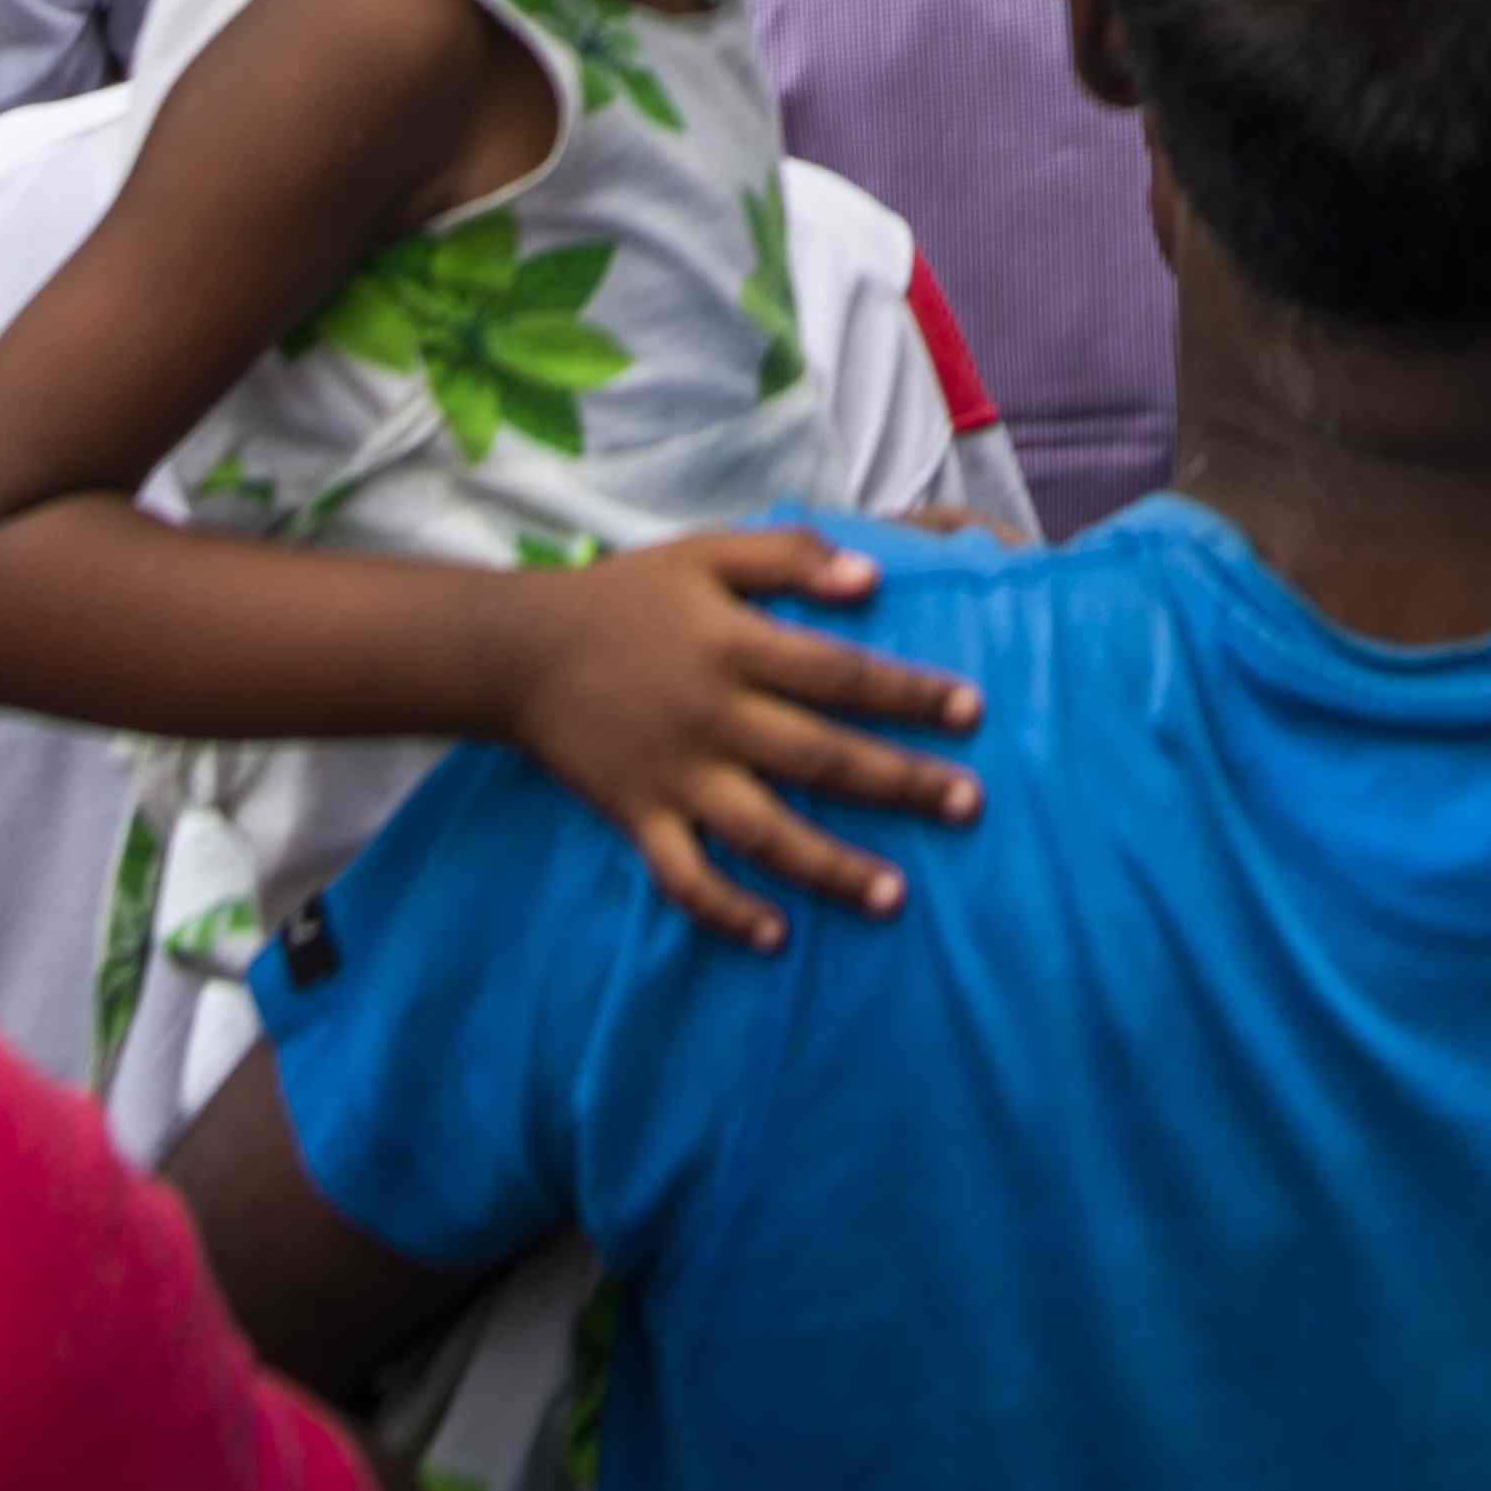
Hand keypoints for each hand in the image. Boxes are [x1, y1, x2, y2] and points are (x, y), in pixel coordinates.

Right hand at [500, 523, 989, 947]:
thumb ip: (789, 557)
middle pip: (820, 757)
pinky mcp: (639, 818)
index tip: (972, 713)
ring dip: (831, 867)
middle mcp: (714, 717)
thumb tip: (871, 580)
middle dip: (899, 784)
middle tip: (968, 806)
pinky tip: (777, 937)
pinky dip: (727, 912)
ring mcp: (675, 776)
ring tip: (895, 897)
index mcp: (735, 647)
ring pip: (764, 832)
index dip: (909, 693)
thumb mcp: (707, 553)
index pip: (841, 674)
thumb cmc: (625, 596)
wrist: (519, 651)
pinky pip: (685, 878)